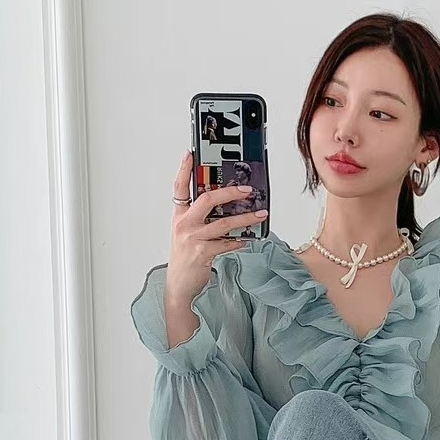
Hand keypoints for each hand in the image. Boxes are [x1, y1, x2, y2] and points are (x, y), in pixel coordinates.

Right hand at [167, 150, 266, 302]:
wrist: (178, 285)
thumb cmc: (184, 259)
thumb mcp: (186, 234)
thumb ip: (199, 219)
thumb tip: (224, 208)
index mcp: (179, 216)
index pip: (179, 188)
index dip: (184, 169)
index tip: (190, 154)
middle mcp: (184, 224)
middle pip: (207, 199)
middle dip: (230, 192)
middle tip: (248, 190)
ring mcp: (193, 238)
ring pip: (223, 223)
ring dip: (245, 218)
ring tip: (260, 214)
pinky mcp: (203, 252)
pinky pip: (227, 243)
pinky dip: (239, 241)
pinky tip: (248, 239)